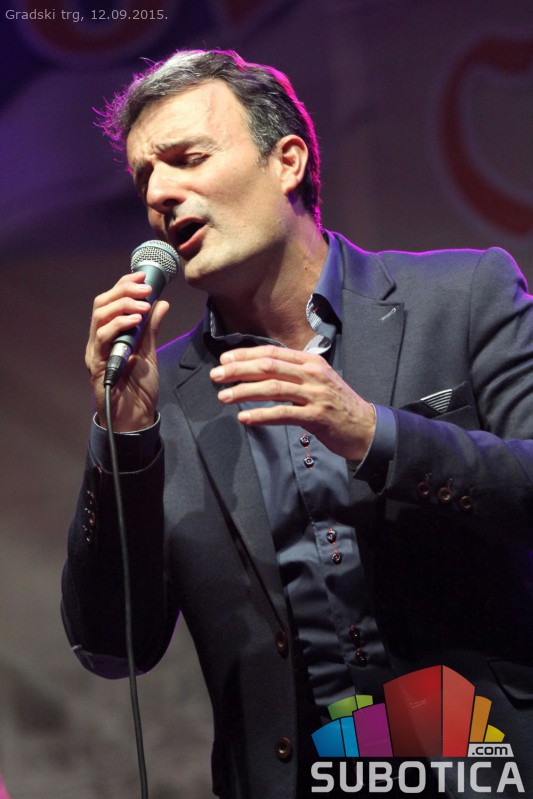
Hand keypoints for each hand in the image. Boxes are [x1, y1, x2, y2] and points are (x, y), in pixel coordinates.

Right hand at [85, 271, 168, 430]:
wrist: (136, 418)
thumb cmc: (139, 388)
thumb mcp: (150, 352)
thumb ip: (152, 329)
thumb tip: (162, 303)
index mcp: (111, 335)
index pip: (112, 301)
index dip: (124, 284)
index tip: (143, 275)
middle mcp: (99, 340)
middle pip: (101, 304)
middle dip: (124, 290)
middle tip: (146, 288)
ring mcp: (96, 352)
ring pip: (99, 317)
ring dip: (123, 306)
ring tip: (143, 305)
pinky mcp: (97, 365)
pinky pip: (103, 338)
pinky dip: (119, 326)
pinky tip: (135, 321)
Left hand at [210, 345, 375, 460]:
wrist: (366, 427)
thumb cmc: (337, 404)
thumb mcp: (318, 379)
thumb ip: (294, 372)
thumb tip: (260, 368)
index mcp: (310, 361)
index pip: (272, 352)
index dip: (245, 355)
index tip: (224, 359)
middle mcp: (312, 373)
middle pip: (268, 366)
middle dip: (238, 370)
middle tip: (216, 375)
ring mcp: (315, 395)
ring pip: (272, 388)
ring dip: (244, 391)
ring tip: (223, 396)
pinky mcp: (316, 417)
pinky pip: (283, 414)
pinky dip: (261, 415)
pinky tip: (244, 418)